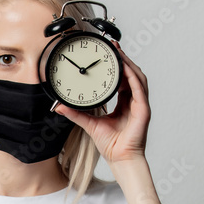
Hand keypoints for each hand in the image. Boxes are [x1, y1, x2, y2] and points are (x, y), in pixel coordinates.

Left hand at [50, 42, 149, 164]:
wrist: (120, 158)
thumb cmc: (111, 144)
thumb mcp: (89, 124)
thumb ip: (76, 114)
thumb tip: (60, 107)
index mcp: (125, 103)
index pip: (123, 79)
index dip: (117, 66)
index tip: (108, 54)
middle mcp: (134, 101)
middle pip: (132, 74)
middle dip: (124, 59)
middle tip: (113, 46)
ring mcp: (141, 105)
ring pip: (138, 78)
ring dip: (129, 64)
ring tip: (119, 53)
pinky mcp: (143, 110)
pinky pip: (140, 89)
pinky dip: (133, 78)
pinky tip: (126, 68)